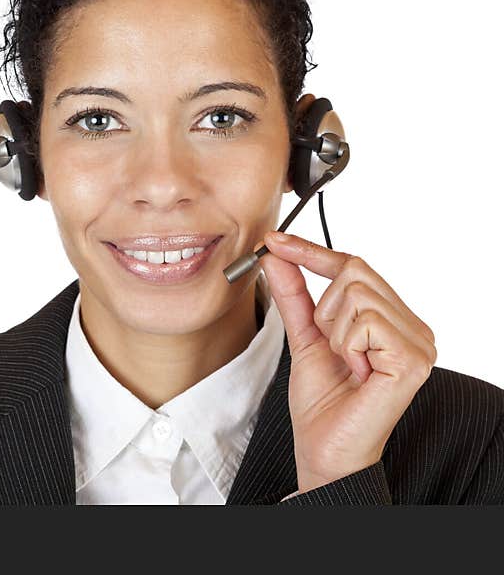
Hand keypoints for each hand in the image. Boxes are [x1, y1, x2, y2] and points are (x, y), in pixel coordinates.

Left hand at [258, 231, 436, 493]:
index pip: (353, 265)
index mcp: (392, 319)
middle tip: (327, 343)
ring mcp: (419, 342)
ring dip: (334, 331)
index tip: (274, 242)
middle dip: (324, 306)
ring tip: (345, 364)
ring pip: (356, 294)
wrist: (325, 450)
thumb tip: (277, 256)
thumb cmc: (322, 403)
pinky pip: (366, 322)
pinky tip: (356, 373)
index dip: (310, 251)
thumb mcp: (303, 337)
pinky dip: (346, 345)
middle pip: (355, 270)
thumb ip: (294, 295)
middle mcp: (412, 326)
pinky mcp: (413, 359)